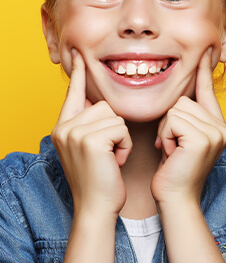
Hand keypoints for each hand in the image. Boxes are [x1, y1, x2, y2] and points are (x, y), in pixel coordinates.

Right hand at [51, 49, 131, 217]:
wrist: (96, 208)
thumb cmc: (98, 178)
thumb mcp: (86, 148)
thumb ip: (87, 124)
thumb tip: (97, 102)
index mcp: (63, 127)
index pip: (72, 93)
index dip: (78, 74)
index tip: (79, 54)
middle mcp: (64, 127)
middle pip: (103, 104)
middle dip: (113, 127)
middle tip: (107, 153)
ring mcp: (75, 133)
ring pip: (114, 115)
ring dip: (120, 137)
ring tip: (110, 157)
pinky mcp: (91, 140)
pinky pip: (121, 128)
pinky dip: (124, 145)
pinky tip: (115, 161)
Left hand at [151, 47, 225, 205]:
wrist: (175, 197)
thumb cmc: (174, 169)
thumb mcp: (182, 139)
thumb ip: (185, 119)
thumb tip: (177, 99)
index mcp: (217, 125)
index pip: (208, 93)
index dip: (204, 74)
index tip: (203, 55)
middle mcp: (221, 127)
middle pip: (183, 100)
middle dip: (169, 122)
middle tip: (172, 145)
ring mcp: (214, 132)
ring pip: (175, 109)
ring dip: (166, 130)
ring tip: (172, 150)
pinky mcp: (202, 138)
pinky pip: (172, 120)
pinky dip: (165, 135)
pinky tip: (171, 153)